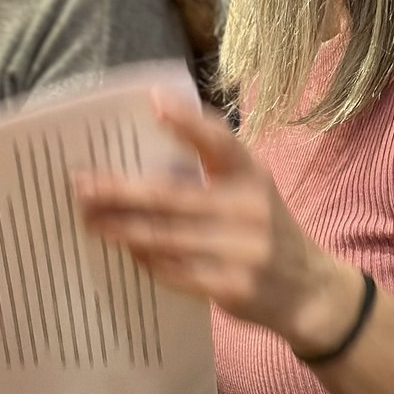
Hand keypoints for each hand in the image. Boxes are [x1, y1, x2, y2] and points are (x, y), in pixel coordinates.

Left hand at [73, 90, 357, 350]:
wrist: (311, 291)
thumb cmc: (263, 228)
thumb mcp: (250, 188)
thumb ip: (211, 169)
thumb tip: (141, 156)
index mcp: (251, 173)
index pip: (218, 140)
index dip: (186, 121)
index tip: (152, 102)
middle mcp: (250, 206)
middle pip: (172, 195)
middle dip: (120, 190)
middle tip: (81, 185)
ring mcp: (244, 249)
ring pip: (166, 236)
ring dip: (122, 228)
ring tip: (90, 220)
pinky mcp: (234, 286)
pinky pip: (177, 272)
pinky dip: (146, 260)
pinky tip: (125, 250)